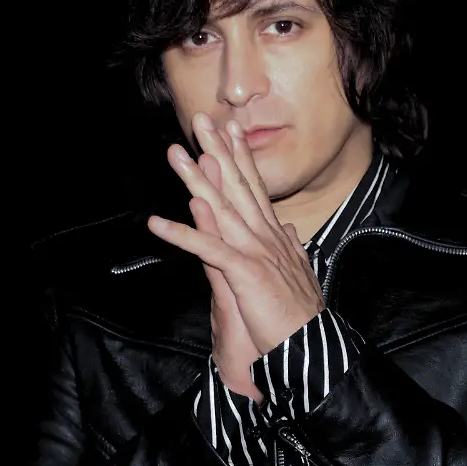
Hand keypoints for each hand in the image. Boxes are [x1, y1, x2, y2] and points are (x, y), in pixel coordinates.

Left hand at [148, 112, 322, 359]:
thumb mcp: (298, 273)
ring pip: (220, 207)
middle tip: (201, 119)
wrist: (310, 346)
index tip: (231, 129)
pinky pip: (206, 250)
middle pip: (237, 185)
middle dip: (217, 150)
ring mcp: (255, 251)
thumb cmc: (301, 316)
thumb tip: (287, 226)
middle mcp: (265, 235)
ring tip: (175, 154)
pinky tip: (156, 223)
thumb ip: (289, 246)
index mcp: (275, 235)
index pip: (255, 187)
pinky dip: (180, 234)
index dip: (241, 156)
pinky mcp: (244, 273)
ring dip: (194, 179)